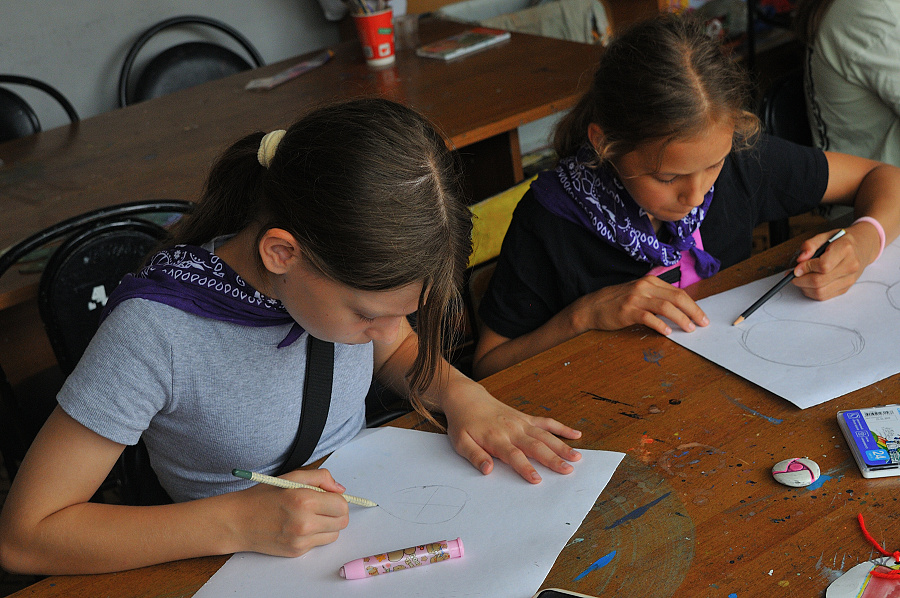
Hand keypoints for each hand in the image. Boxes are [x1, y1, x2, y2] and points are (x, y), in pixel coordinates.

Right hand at [233, 468, 348, 556]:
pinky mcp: (297, 552)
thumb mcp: (291, 476)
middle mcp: (304, 523)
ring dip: (328, 525)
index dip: (338, 499)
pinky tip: (299, 526)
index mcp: (304, 500)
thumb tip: (340, 489)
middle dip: (336, 512)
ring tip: (311, 516)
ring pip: (334, 534)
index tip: (330, 497)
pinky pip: (319, 543)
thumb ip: (321, 477)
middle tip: (323, 506)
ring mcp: (301, 540)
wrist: (238, 522)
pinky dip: (315, 535)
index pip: (341, 505)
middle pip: (342, 522)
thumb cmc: (263, 497)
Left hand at [440, 379, 581, 483]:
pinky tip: (576, 434)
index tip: (537, 480)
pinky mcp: (525, 418)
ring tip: (577, 457)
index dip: (526, 468)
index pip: (514, 456)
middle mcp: (512, 430)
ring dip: (562, 446)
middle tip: (568, 470)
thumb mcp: (460, 442)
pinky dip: (562, 428)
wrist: (467, 399)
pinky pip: (546, 422)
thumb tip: (488, 470)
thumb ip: (475, 456)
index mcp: (496, 438)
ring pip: (545, 435)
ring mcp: (521, 423)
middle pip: (535, 446)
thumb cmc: (463, 424)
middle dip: (553, 459)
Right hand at [573, 276, 708, 334]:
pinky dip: (660, 325)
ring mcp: (636, 298)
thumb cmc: (617, 302)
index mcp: (650, 282)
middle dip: (693, 311)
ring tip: (689, 329)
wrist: (592, 307)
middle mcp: (645, 287)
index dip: (693, 305)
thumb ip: (657, 297)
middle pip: (676, 297)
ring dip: (681, 318)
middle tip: (702, 323)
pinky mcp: (628, 310)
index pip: (678, 292)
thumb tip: (680, 310)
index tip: (702, 316)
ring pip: (665, 306)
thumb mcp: (639, 293)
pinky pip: (648, 317)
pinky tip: (667, 332)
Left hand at [791, 225, 878, 299]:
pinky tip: (808, 283)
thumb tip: (800, 259)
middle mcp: (850, 266)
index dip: (806, 268)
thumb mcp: (825, 235)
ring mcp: (850, 279)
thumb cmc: (842, 241)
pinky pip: (824, 296)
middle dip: (800, 280)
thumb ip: (810, 245)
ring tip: (800, 279)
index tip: (796, 268)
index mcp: (845, 249)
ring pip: (820, 292)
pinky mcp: (846, 288)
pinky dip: (811, 292)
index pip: (823, 265)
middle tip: (793, 275)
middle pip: (819, 281)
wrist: (863, 247)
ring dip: (804, 288)